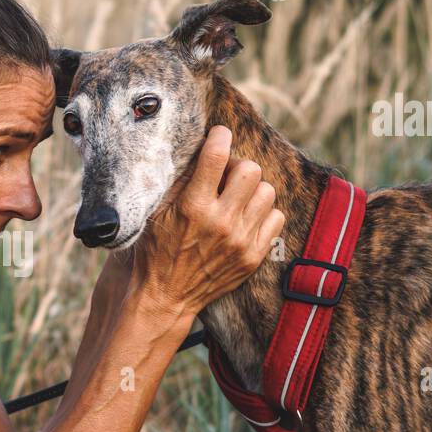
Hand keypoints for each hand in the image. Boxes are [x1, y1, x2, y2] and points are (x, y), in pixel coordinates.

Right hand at [128, 125, 283, 317]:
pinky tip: (244, 218)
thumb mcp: (156, 212)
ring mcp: (241, 241)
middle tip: (225, 177)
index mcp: (193, 207)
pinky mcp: (253, 256)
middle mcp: (221, 222)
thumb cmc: (155, 250)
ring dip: (251, 190)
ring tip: (235, 200)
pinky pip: (277, 217)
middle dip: (237, 166)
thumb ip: (180, 180)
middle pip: (251, 169)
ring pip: (267, 191)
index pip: (216, 155)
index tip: (219, 135)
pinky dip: (263, 213)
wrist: (164, 297)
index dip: (220, 136)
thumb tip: (202, 150)